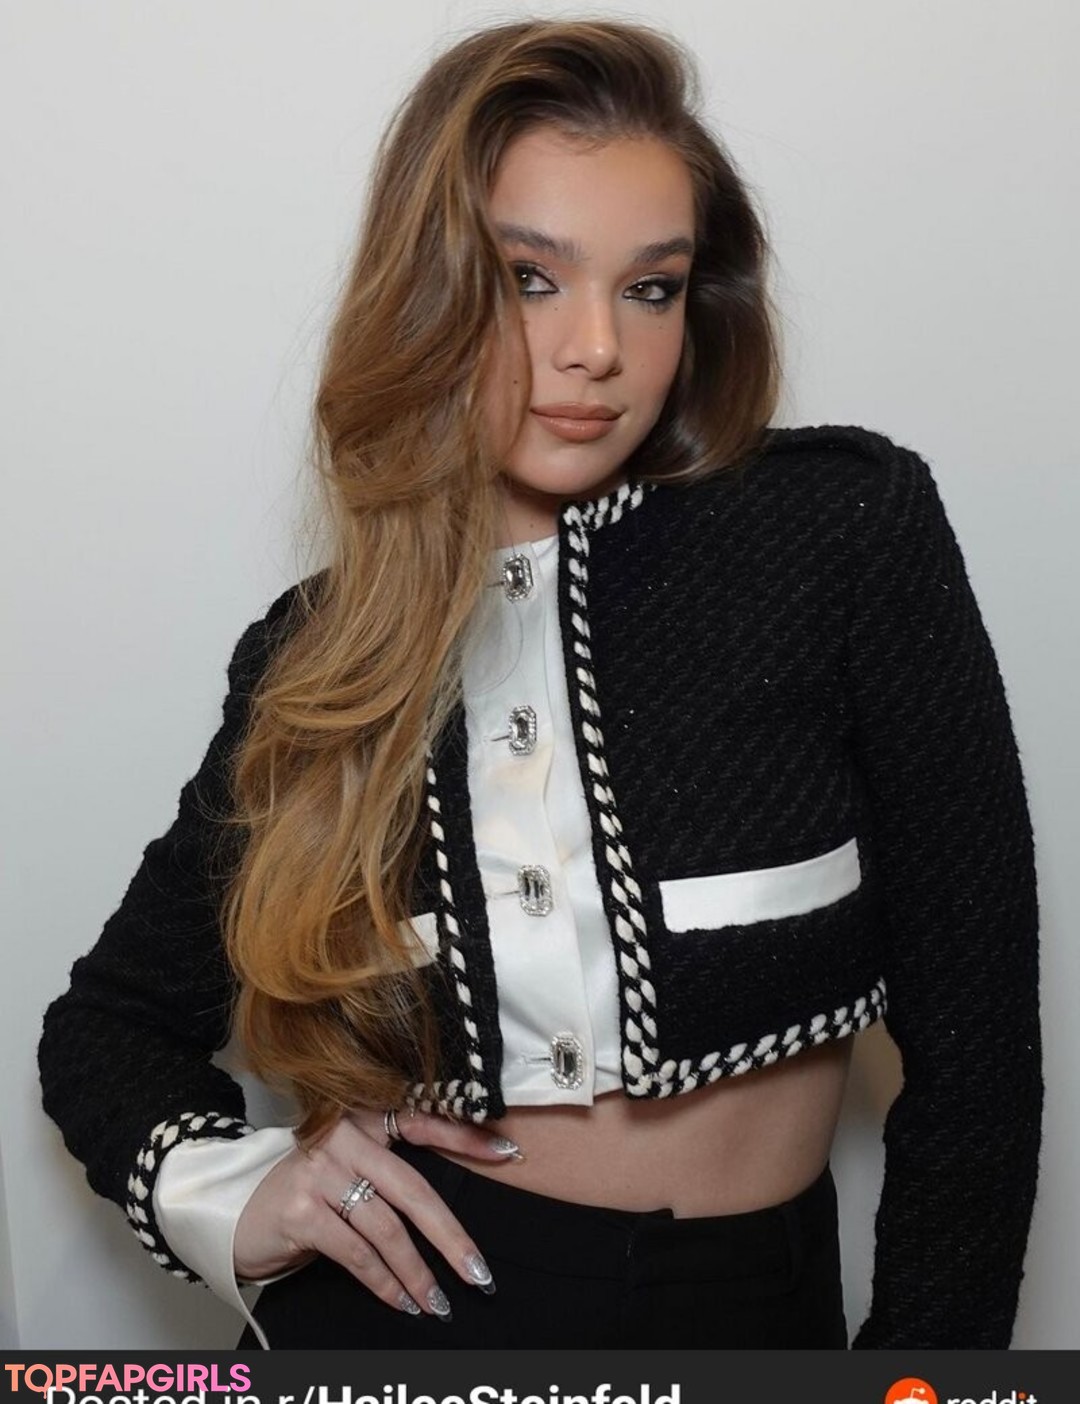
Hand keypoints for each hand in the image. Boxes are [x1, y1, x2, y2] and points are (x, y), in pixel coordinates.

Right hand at [233, 1107, 519, 1317]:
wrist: (238, 1211)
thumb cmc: (307, 1192)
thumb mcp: (350, 1168)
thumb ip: (391, 1173)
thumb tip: (453, 1212)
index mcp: (362, 1119)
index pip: (423, 1122)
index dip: (466, 1137)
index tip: (509, 1152)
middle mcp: (342, 1136)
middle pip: (413, 1189)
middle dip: (451, 1236)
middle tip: (479, 1272)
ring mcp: (319, 1171)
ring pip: (386, 1229)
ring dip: (417, 1273)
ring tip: (440, 1302)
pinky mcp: (300, 1210)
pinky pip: (356, 1253)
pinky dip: (384, 1282)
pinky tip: (402, 1301)